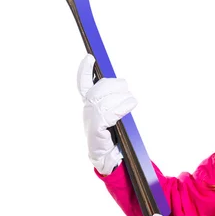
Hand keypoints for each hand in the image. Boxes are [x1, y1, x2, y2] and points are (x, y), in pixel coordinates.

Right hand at [77, 54, 137, 174]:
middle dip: (114, 85)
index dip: (84, 70)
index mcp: (90, 104)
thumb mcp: (113, 114)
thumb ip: (113, 100)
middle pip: (98, 88)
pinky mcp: (96, 131)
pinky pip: (108, 113)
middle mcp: (87, 111)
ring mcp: (90, 120)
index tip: (90, 57)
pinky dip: (120, 108)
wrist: (111, 159)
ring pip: (104, 100)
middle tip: (127, 90)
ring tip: (131, 102)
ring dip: (121, 98)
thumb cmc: (114, 135)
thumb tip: (122, 85)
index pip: (83, 83)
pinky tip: (129, 107)